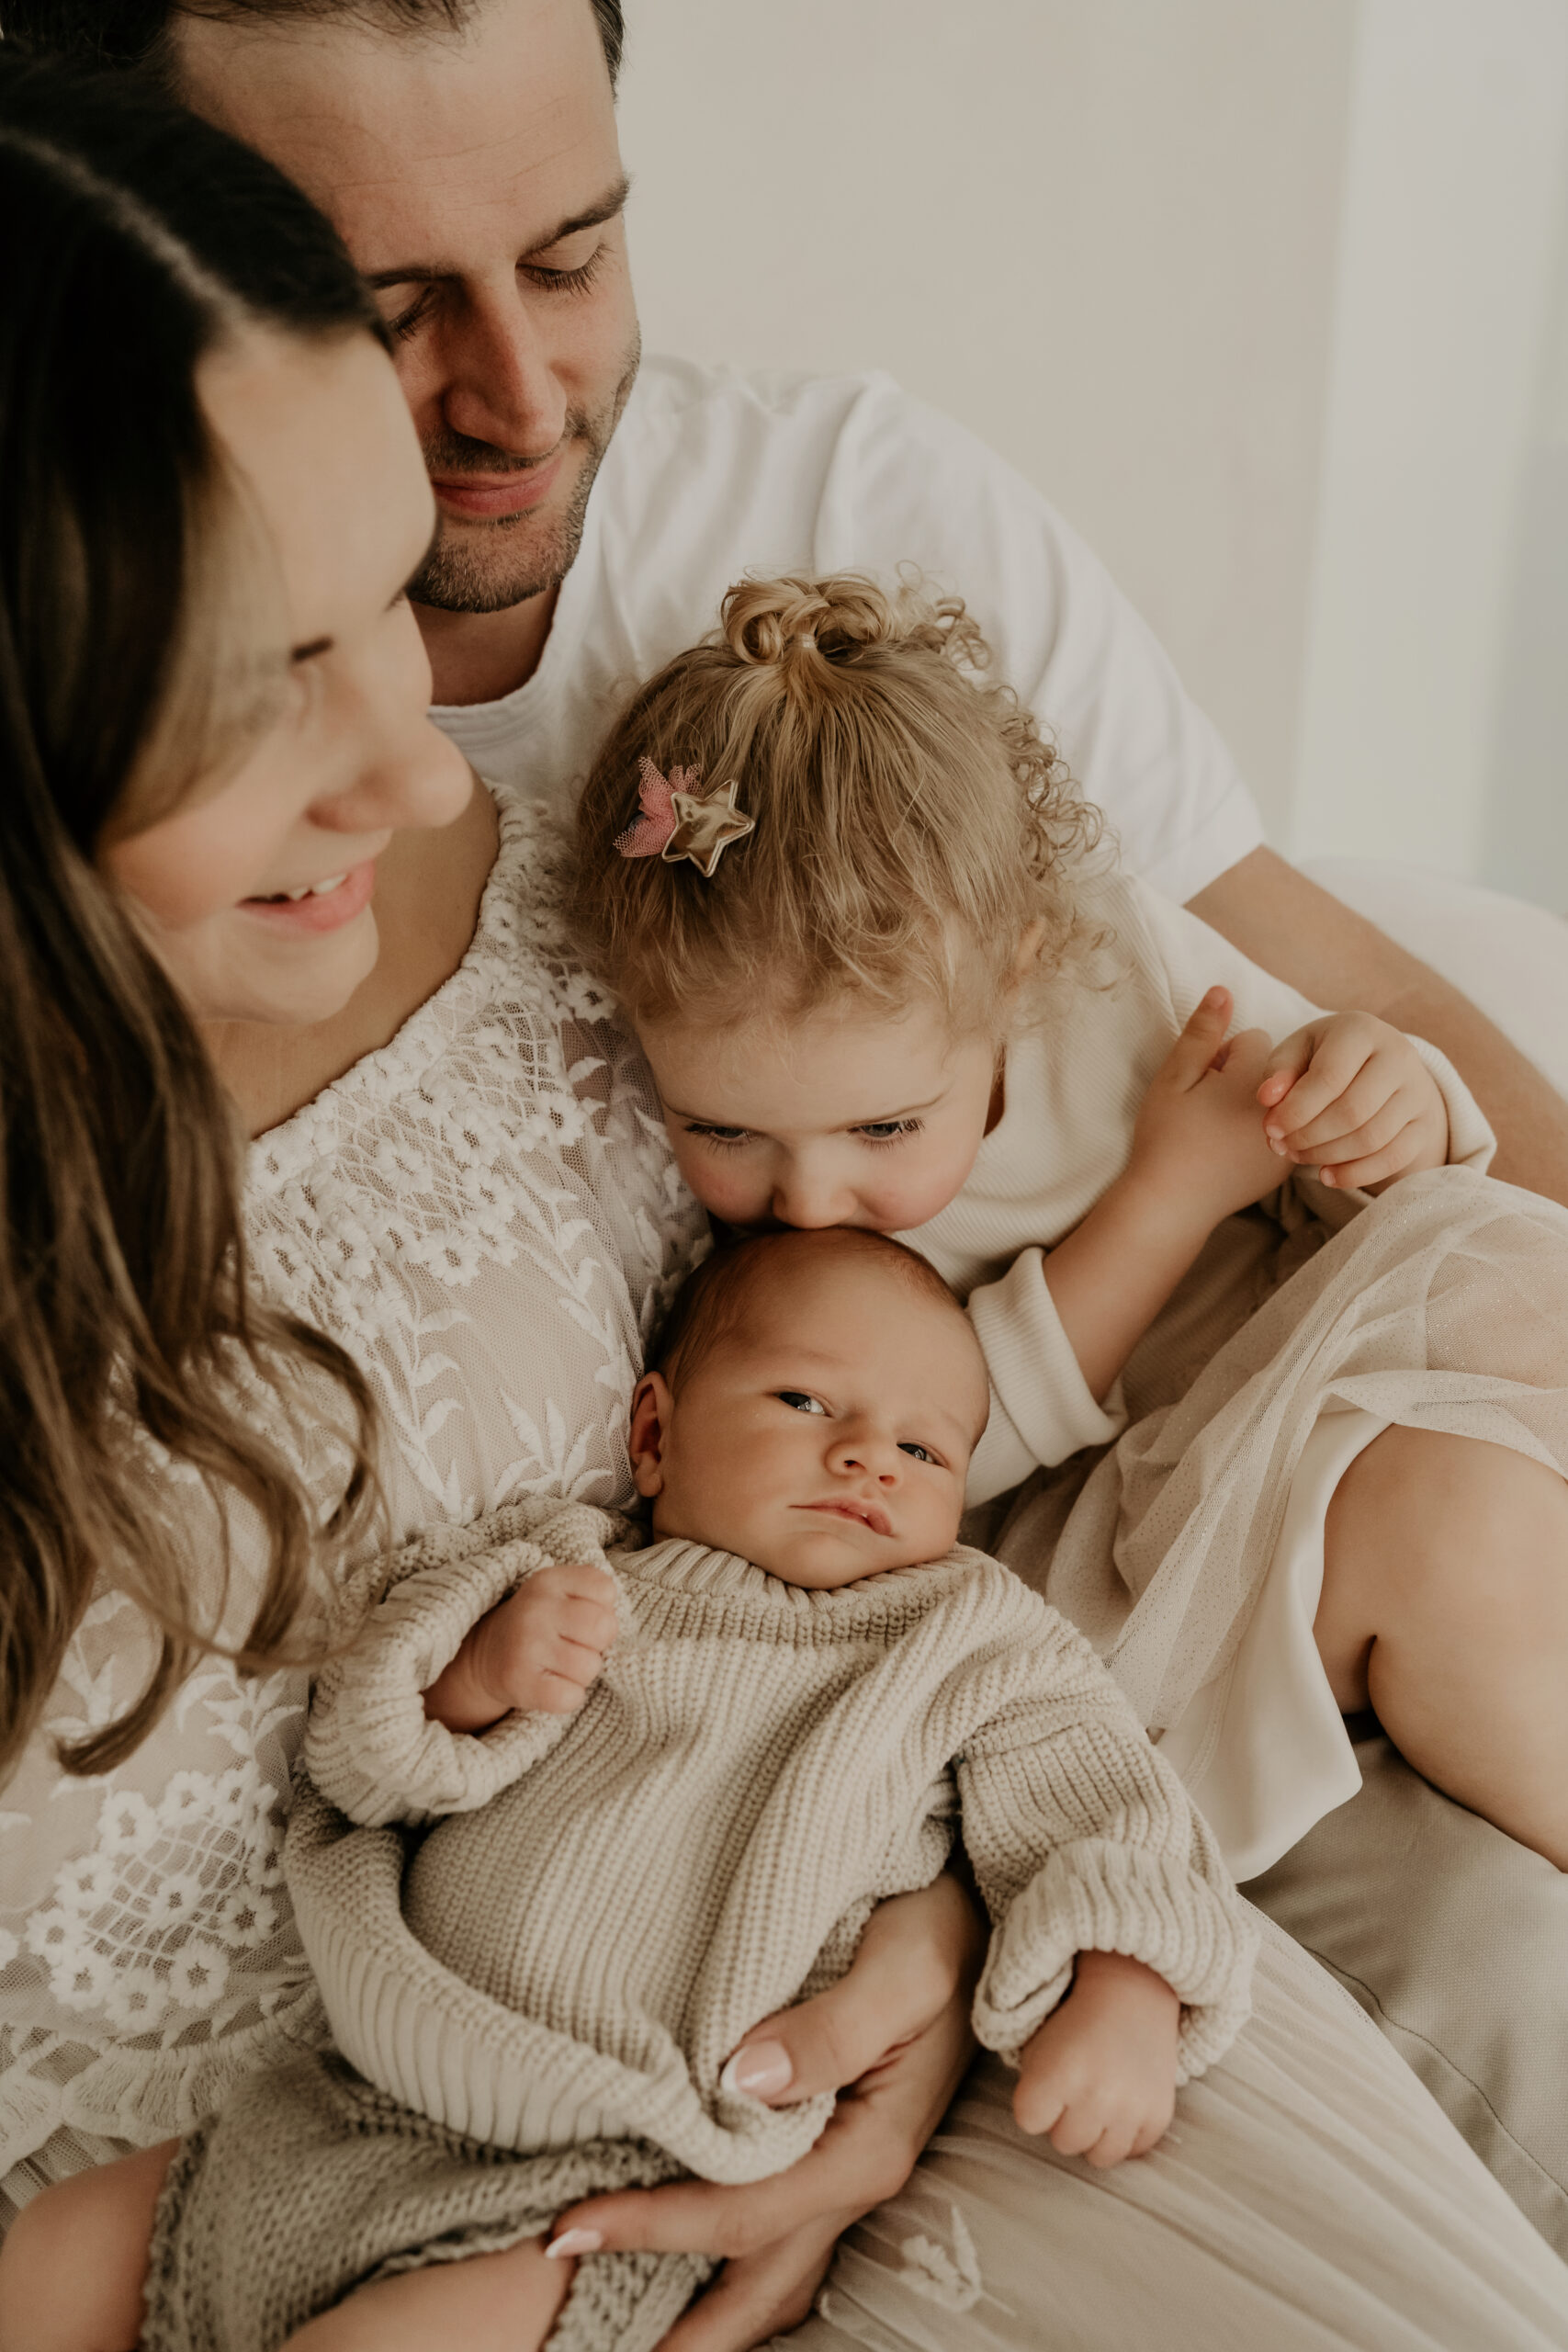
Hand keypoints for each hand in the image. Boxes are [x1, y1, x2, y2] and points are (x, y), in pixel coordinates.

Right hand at [421, 1559, 618, 1732]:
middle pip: (604, 1627)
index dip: (603, 1608)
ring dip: (582, 1673)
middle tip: (575, 1646)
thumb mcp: (560, 1594)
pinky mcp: (519, 1682)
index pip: (605, 1588)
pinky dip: (569, 1697)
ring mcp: (525, 1645)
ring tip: (559, 1665)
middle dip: (598, 1643)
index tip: (580, 1617)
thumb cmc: (540, 1625)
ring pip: (591, 1667)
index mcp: (548, 1580)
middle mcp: (535, 1609)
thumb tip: (620, 1633)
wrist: (486, 1656)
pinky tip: (551, 1685)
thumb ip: (594, 1598)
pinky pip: (571, 1697)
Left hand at [545, 1876, 984, 2351]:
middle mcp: (858, 2172)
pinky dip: (733, 2258)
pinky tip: (692, 2252)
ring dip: (711, 2305)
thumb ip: (830, 2031)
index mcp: (867, 2146)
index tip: (567, 2226)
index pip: (739, 2213)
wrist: (977, 1906)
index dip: (652, 2226)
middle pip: (760, 2282)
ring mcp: (853, 2164)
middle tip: (589, 2339)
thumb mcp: (902, 1967)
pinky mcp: (844, 2141)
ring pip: (776, 2269)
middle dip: (687, 2329)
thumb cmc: (936, 1924)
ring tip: (640, 2328)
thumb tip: (741, 2081)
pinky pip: (780, 2227)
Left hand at [1013, 1948, 1178, 2166]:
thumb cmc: (1076, 2023)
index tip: (1046, 2085)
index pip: (1028, 2121)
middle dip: (1064, 2120)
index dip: (1035, 2104)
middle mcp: (1096, 2096)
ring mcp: (1131, 2110)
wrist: (1132, 1996)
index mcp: (1059, 2074)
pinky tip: (1122, 2104)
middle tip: (1075, 2091)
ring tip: (1097, 2103)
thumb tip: (1039, 2126)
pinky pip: (1132, 2151)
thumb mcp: (1038, 2045)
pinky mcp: (1159, 2117)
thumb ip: (1032, 2088)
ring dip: (1095, 2134)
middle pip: (1063, 2143)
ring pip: (1098, 2157)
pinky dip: (1125, 2134)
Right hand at [1127, 988, 1283, 1225]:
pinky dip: (1262, 1135)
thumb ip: (1202, 1032)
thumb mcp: (1174, 1078)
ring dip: (1257, 1105)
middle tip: (1210, 1106)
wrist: (1170, 1203)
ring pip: (1281, 1101)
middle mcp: (1283, 1108)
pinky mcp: (1284, 1169)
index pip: (1255, 1040)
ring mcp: (1287, 1141)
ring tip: (1221, 1128)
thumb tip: (1224, 989)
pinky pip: (1285, 1133)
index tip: (1202, 1084)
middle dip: (1245, 1078)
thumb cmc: (1165, 1137)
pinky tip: (1232, 1152)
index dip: (1222, 1057)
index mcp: (1255, 1080)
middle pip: (1273, 1069)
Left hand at [1257, 1011, 1447, 1189]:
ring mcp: (1418, 1091)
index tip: (1270, 1128)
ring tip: (1297, 1156)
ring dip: (1327, 1156)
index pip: (1329, 1077)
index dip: (1296, 1109)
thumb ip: (1279, 1070)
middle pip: (1352, 1111)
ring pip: (1372, 1138)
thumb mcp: (1300, 1052)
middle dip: (1309, 1136)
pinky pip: (1394, 1158)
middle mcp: (1399, 1055)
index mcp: (1362, 1030)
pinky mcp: (1425, 1123)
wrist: (1381, 1065)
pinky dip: (1357, 1174)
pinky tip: (1326, 1176)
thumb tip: (1267, 1098)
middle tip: (1281, 1146)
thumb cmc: (1327, 1057)